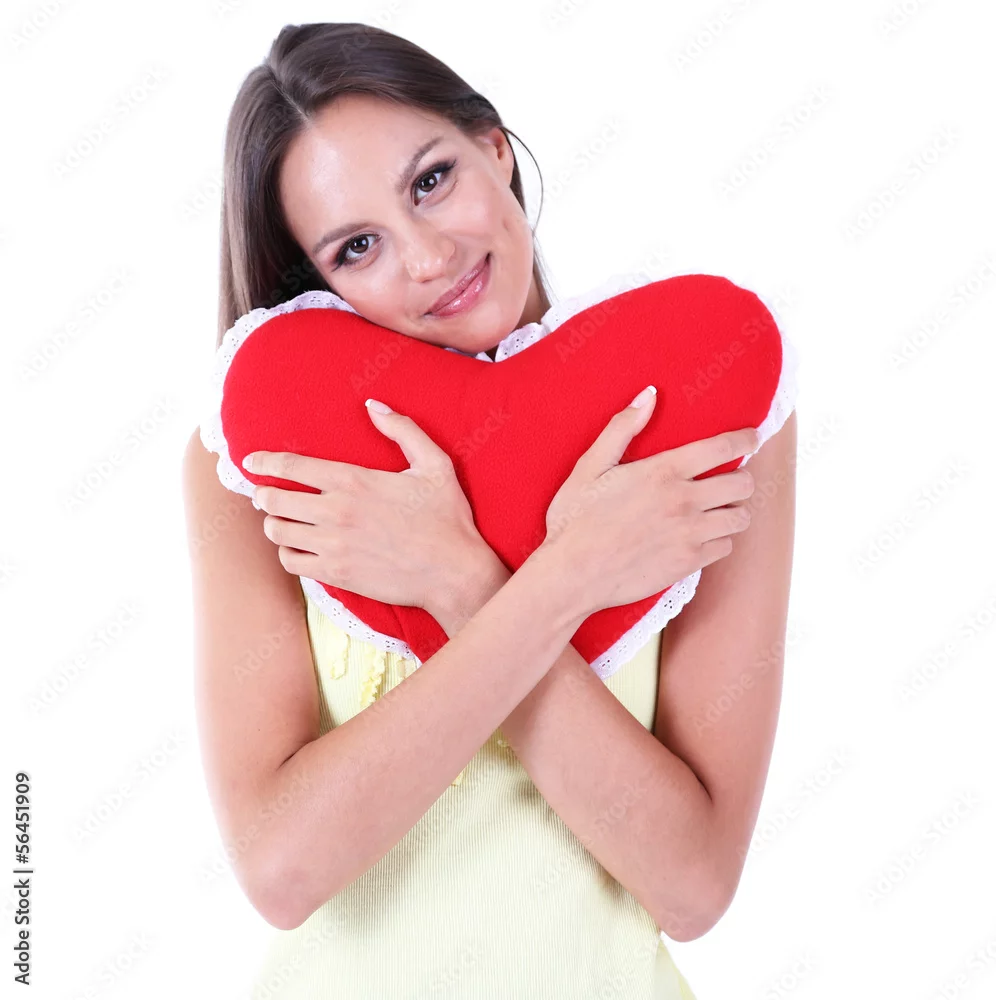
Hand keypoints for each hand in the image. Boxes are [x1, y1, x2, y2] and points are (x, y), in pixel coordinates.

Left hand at [245, 400, 493, 616]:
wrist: (453, 572)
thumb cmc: (446, 518)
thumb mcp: (434, 464)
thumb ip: (403, 430)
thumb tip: (373, 405)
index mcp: (354, 481)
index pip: (292, 466)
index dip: (264, 461)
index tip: (251, 461)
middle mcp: (336, 512)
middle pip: (274, 499)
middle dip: (262, 494)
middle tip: (265, 494)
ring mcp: (333, 545)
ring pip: (278, 532)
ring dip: (275, 523)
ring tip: (283, 521)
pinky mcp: (336, 573)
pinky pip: (291, 562)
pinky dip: (288, 553)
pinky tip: (298, 548)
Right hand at [538, 386, 758, 615]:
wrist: (572, 574)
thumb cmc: (576, 519)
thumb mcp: (590, 467)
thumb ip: (622, 428)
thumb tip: (650, 394)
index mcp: (663, 472)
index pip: (722, 448)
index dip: (746, 439)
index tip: (752, 438)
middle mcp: (683, 502)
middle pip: (741, 484)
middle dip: (740, 478)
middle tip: (728, 480)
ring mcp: (689, 535)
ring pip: (739, 518)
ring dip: (732, 511)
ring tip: (718, 510)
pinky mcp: (688, 563)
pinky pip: (725, 547)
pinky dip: (720, 540)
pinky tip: (702, 537)